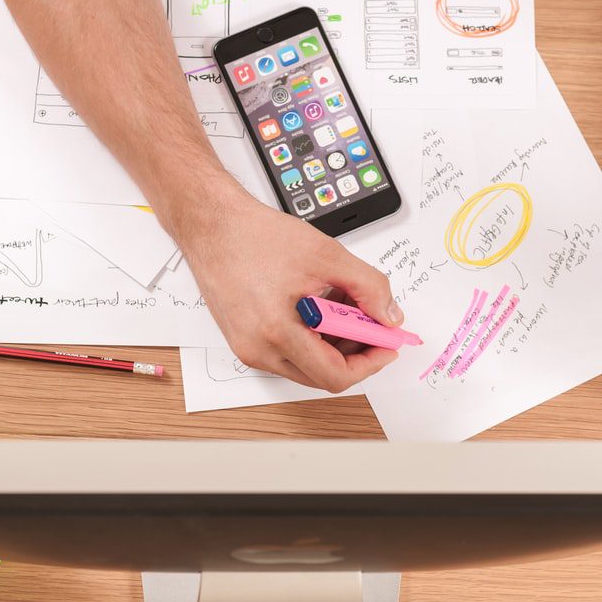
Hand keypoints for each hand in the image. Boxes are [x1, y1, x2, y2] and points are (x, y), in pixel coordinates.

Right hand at [175, 189, 403, 391]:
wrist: (212, 225)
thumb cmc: (255, 236)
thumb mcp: (326, 255)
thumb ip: (368, 287)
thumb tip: (389, 316)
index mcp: (277, 332)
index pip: (335, 376)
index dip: (370, 363)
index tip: (386, 344)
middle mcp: (258, 350)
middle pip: (321, 375)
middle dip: (354, 352)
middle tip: (371, 322)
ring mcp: (247, 347)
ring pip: (305, 364)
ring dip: (333, 343)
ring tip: (342, 304)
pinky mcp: (243, 339)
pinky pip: (286, 352)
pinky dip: (311, 336)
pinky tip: (319, 304)